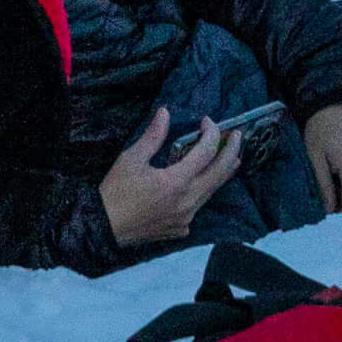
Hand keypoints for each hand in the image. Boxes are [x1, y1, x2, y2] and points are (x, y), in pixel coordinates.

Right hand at [99, 108, 243, 246]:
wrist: (103, 228)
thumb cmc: (116, 191)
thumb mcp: (131, 158)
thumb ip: (153, 136)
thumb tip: (165, 113)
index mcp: (176, 182)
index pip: (206, 153)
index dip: (211, 133)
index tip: (206, 120)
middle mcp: (188, 201)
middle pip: (219, 174)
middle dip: (231, 152)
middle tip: (237, 135)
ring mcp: (187, 218)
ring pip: (212, 192)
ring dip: (222, 173)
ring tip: (232, 158)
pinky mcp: (181, 229)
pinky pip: (199, 206)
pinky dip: (205, 190)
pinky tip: (201, 183)